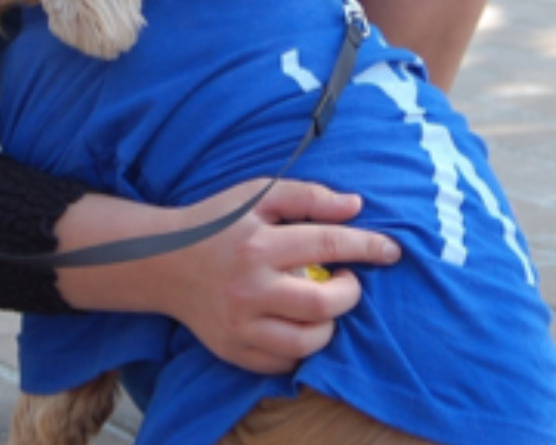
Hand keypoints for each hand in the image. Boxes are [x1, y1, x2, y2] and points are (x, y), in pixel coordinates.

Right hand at [54, 181, 400, 374]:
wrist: (163, 262)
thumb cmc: (217, 221)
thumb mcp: (257, 194)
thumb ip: (308, 197)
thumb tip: (357, 206)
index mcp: (258, 244)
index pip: (328, 245)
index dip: (368, 246)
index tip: (392, 250)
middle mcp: (249, 288)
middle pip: (323, 305)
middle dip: (349, 292)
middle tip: (347, 278)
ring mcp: (240, 325)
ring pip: (308, 341)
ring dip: (329, 323)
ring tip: (322, 301)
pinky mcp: (234, 351)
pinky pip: (285, 362)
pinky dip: (302, 346)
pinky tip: (298, 323)